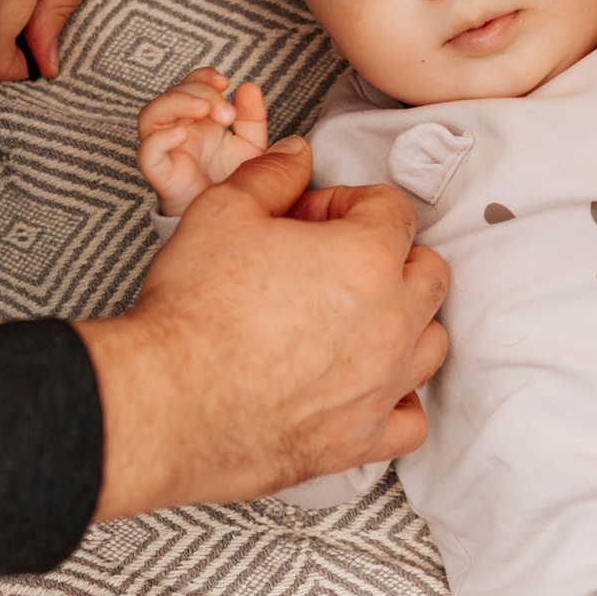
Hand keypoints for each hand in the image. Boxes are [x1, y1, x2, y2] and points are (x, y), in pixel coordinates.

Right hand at [72, 136, 450, 518]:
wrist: (165, 402)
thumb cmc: (192, 310)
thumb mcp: (223, 212)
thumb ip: (272, 175)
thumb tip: (297, 157)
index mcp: (368, 258)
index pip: (393, 209)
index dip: (348, 203)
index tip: (310, 218)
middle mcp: (391, 322)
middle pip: (427, 273)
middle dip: (389, 257)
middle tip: (330, 263)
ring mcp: (382, 385)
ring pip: (432, 343)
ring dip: (404, 323)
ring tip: (353, 321)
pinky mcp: (360, 439)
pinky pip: (411, 420)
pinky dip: (398, 400)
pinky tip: (365, 387)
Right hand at [137, 68, 269, 216]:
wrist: (224, 220)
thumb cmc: (230, 180)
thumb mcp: (251, 145)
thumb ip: (252, 118)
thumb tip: (249, 87)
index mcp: (197, 119)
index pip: (189, 83)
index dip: (202, 76)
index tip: (225, 82)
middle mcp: (177, 128)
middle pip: (171, 94)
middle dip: (199, 92)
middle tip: (226, 113)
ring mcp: (164, 149)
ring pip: (151, 115)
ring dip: (177, 104)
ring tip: (203, 110)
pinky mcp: (158, 172)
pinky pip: (146, 151)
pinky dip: (159, 139)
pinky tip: (182, 135)